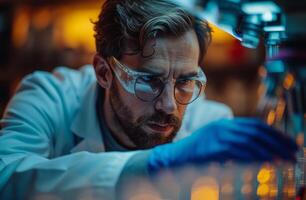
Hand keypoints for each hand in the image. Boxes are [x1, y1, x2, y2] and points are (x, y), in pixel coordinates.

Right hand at [148, 118, 297, 173]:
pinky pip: (239, 152)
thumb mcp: (217, 141)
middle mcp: (223, 127)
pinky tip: (265, 163)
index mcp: (225, 124)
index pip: (255, 125)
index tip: (289, 144)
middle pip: (256, 132)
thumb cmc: (197, 152)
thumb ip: (234, 141)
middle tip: (292, 153)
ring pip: (250, 141)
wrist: (175, 157)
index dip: (274, 133)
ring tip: (284, 160)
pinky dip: (255, 157)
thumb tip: (259, 150)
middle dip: (277, 142)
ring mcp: (217, 136)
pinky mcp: (213, 148)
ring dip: (270, 151)